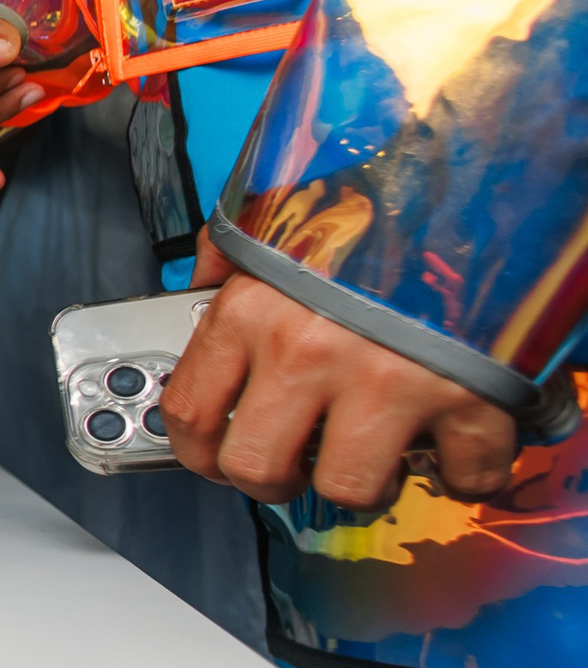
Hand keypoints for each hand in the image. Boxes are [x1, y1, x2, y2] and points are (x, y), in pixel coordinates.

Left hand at [159, 233, 517, 509]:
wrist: (476, 179)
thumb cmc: (373, 203)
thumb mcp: (277, 214)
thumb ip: (231, 252)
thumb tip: (203, 285)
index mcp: (251, 310)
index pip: (191, 412)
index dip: (201, 453)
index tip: (218, 460)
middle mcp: (307, 349)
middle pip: (258, 468)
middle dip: (275, 481)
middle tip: (298, 466)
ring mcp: (386, 378)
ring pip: (349, 488)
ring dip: (365, 484)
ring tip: (376, 453)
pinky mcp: (467, 395)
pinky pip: (464, 475)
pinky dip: (464, 472)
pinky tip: (453, 445)